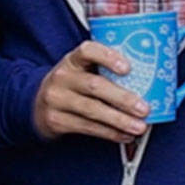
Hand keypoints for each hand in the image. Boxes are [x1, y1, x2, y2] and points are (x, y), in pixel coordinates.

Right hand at [33, 40, 149, 141]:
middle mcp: (63, 77)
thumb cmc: (69, 85)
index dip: (108, 57)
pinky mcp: (57, 120)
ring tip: (139, 125)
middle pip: (94, 86)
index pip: (87, 50)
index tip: (128, 67)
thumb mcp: (80, 69)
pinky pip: (88, 128)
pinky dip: (110, 133)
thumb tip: (148, 74)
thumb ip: (104, 68)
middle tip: (144, 107)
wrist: (36, 105)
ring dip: (119, 120)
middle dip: (123, 98)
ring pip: (92, 110)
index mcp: (72, 60)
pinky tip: (124, 134)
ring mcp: (57, 99)